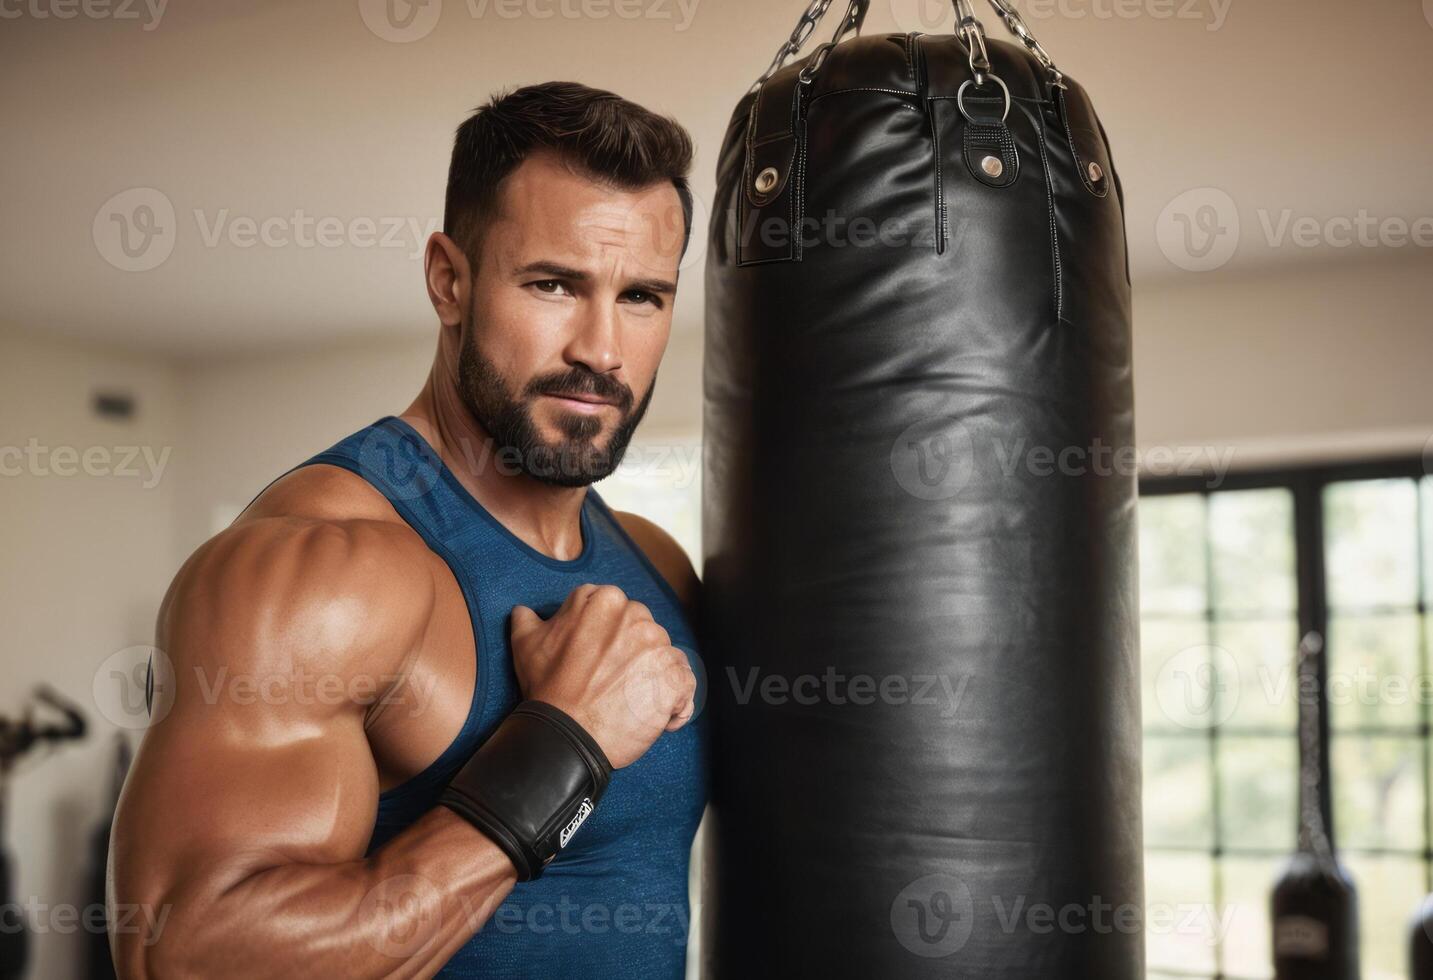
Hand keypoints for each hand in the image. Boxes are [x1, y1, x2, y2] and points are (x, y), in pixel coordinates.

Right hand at [509, 584, 696, 768]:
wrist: (566, 735)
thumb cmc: (548, 689)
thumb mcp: (526, 644)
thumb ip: (529, 619)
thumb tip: (525, 611)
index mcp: (605, 600)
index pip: (620, 613)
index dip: (610, 640)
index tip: (599, 661)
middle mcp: (637, 617)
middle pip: (646, 633)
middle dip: (635, 656)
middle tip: (612, 683)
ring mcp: (659, 648)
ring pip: (667, 658)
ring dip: (654, 679)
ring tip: (629, 704)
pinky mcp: (674, 679)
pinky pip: (685, 685)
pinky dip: (675, 704)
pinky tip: (654, 718)